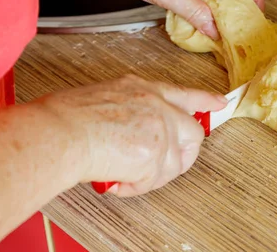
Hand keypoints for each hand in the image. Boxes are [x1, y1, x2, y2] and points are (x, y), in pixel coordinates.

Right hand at [34, 74, 226, 196]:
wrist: (57, 132)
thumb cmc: (65, 117)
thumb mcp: (104, 96)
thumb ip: (130, 110)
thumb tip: (133, 133)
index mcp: (143, 89)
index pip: (183, 93)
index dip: (204, 100)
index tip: (219, 103)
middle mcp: (157, 105)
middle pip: (194, 132)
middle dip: (182, 155)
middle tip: (160, 166)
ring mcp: (159, 128)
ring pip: (174, 163)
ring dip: (149, 176)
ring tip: (122, 173)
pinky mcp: (155, 153)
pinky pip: (154, 180)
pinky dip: (134, 187)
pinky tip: (115, 179)